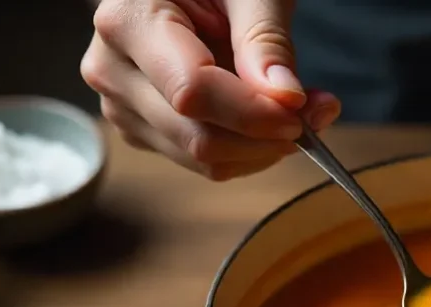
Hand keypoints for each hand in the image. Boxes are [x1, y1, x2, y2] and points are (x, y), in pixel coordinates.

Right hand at [80, 0, 339, 180]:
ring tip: (302, 111)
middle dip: (266, 137)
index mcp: (128, 20)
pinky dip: (248, 152)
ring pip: (201, 160)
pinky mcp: (142, 129)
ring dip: (263, 148)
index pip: (191, 92)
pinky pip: (203, 163)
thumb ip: (265, 39)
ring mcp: (122, 106)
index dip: (251, 113)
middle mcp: (112, 69)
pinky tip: (268, 119)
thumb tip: (286, 99)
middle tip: (318, 113)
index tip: (299, 111)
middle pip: (195, 136)